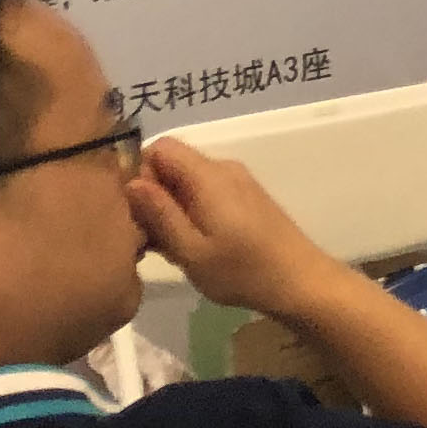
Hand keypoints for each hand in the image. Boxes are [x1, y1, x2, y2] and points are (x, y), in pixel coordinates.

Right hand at [127, 136, 346, 319]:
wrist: (298, 280)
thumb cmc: (241, 270)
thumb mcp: (191, 250)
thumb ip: (160, 213)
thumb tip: (130, 181)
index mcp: (209, 175)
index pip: (161, 147)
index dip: (138, 171)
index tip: (128, 208)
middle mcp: (223, 169)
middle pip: (172, 164)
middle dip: (150, 195)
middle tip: (141, 236)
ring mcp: (237, 183)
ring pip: (186, 182)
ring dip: (168, 208)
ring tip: (160, 248)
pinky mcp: (244, 199)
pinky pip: (204, 194)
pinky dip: (187, 213)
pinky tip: (186, 247)